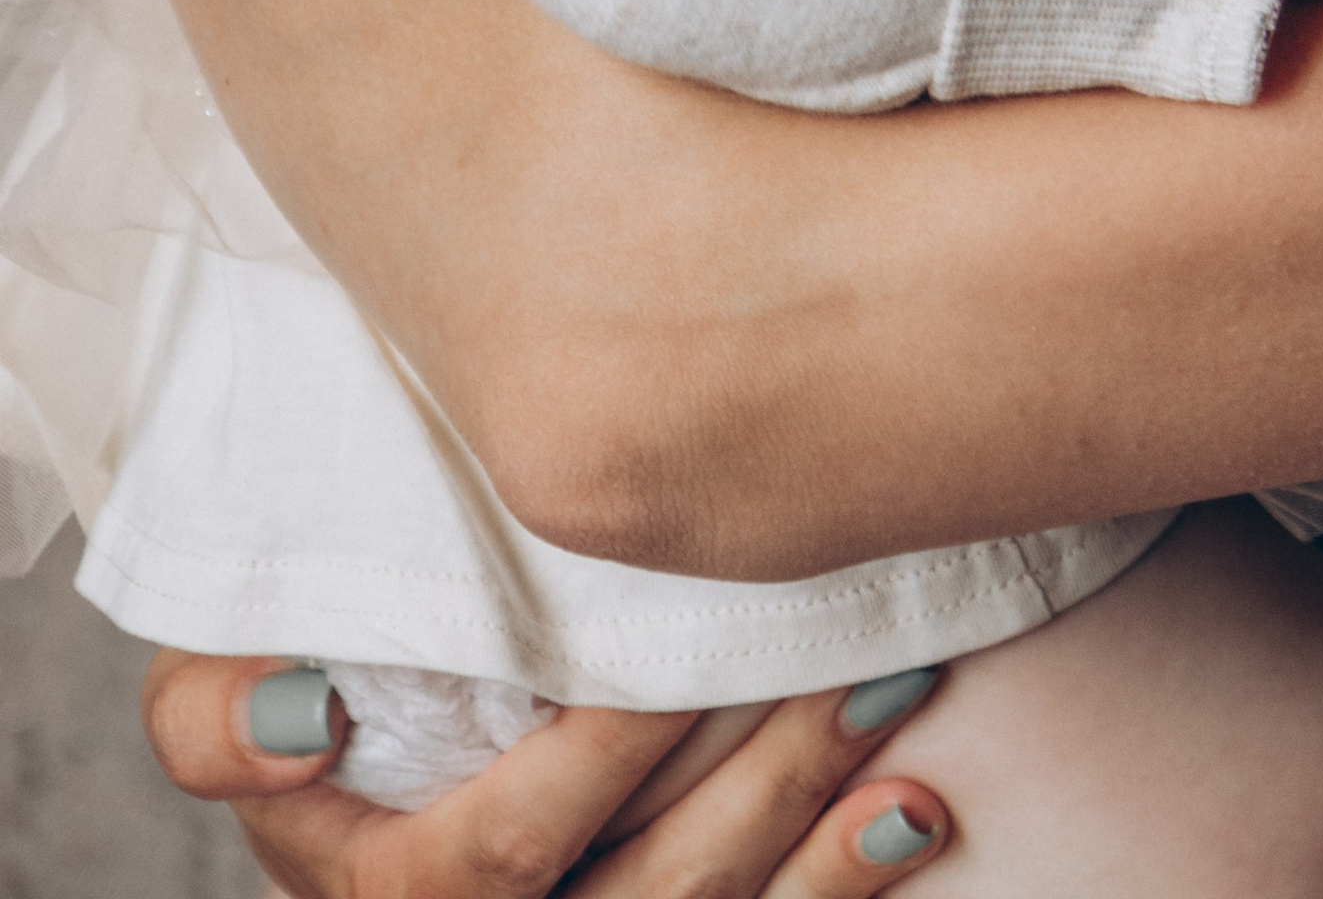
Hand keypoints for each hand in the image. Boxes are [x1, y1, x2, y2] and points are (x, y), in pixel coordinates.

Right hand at [140, 654, 951, 893]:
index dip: (590, 764)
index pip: (488, 858)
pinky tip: (914, 806)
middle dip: (746, 773)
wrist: (357, 724)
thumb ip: (221, 713)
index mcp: (375, 888)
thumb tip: (307, 721)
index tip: (659, 647)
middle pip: (639, 892)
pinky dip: (842, 877)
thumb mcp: (217, 685)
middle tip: (824, 640)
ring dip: (813, 815)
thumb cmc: (302, 683)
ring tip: (891, 694)